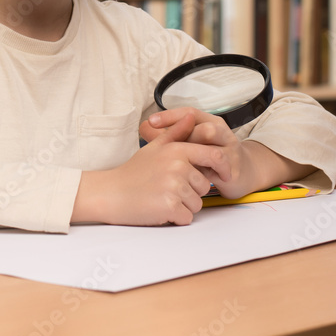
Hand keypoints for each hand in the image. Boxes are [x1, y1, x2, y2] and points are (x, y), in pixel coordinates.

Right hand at [71, 113, 212, 226]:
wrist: (111, 193)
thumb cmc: (134, 171)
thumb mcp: (155, 147)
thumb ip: (176, 132)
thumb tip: (192, 117)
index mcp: (177, 150)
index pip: (214, 156)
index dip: (223, 167)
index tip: (223, 175)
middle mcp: (178, 166)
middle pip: (205, 185)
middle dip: (193, 191)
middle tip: (170, 189)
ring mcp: (175, 186)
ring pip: (197, 203)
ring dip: (184, 206)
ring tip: (163, 197)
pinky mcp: (170, 206)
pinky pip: (187, 217)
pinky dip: (176, 218)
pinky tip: (160, 208)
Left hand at [140, 108, 256, 199]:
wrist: (242, 171)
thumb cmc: (210, 155)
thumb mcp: (191, 142)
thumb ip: (169, 135)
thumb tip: (143, 126)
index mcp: (209, 121)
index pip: (189, 113)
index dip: (170, 116)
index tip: (150, 121)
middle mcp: (221, 132)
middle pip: (203, 128)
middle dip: (184, 136)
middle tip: (163, 145)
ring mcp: (230, 149)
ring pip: (214, 147)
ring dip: (196, 154)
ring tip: (180, 163)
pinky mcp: (234, 168)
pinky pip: (219, 168)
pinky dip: (205, 173)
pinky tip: (192, 178)